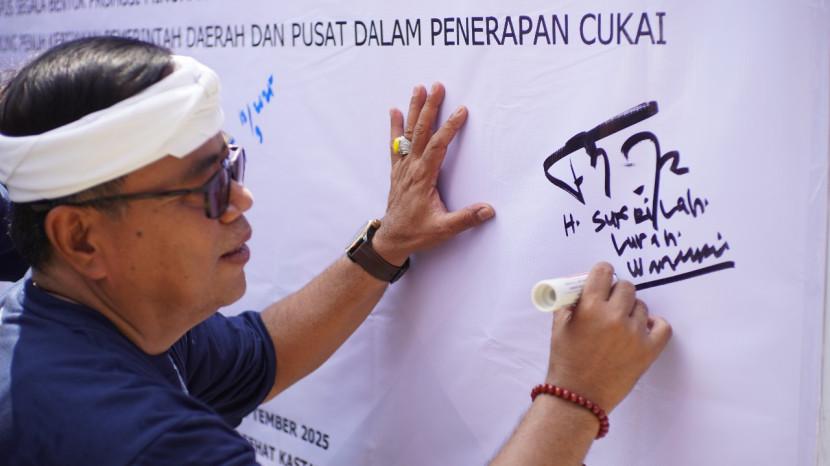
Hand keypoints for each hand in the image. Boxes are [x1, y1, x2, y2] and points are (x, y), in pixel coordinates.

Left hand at [372, 83, 494, 264]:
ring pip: (408, 133)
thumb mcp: (443, 229)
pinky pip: (395, 144)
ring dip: (414, 110)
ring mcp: (402, 168)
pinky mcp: (397, 171)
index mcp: (423, 178)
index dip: (449, 128)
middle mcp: (411, 169)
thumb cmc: (416, 233)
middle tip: (437, 87)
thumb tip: (488, 210)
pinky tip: (395, 111)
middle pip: (421, 132)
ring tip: (418, 89)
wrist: (391, 240)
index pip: (438, 146)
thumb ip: (465, 219)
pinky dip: (395, 127)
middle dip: (430, 108)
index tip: (461, 111)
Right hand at [545, 262, 671, 411]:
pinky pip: (662, 327)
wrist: (578, 397)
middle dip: (616, 293)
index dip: (603, 273)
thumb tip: (582, 286)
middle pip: (626, 286)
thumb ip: (570, 302)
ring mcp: (634, 334)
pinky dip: (655, 324)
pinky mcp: (647, 351)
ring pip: (641, 306)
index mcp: (590, 307)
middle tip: (610, 305)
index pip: (604, 272)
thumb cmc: (565, 361)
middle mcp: (614, 317)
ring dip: (631, 310)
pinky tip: (643, 327)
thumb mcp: (559, 327)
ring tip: (620, 324)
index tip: (602, 279)